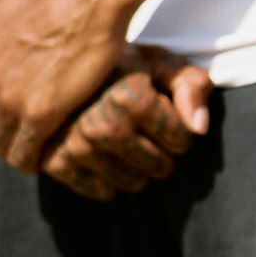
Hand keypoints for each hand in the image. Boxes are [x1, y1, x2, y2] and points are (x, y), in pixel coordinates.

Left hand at [0, 0, 177, 173]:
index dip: (8, 110)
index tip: (34, 108)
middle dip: (17, 133)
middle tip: (49, 132)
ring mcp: (8, 99)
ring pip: (8, 148)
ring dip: (28, 152)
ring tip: (55, 145)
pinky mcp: (39, 113)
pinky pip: (28, 155)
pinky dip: (40, 160)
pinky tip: (59, 152)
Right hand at [40, 57, 204, 199]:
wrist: (67, 69)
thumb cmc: (125, 68)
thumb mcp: (163, 64)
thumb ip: (191, 86)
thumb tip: (200, 127)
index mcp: (129, 96)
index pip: (182, 140)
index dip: (181, 131)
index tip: (166, 116)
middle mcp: (100, 124)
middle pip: (159, 167)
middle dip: (164, 156)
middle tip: (150, 136)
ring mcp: (76, 146)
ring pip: (133, 183)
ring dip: (139, 172)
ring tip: (130, 146)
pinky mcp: (56, 161)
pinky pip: (100, 191)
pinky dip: (109, 182)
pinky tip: (105, 157)